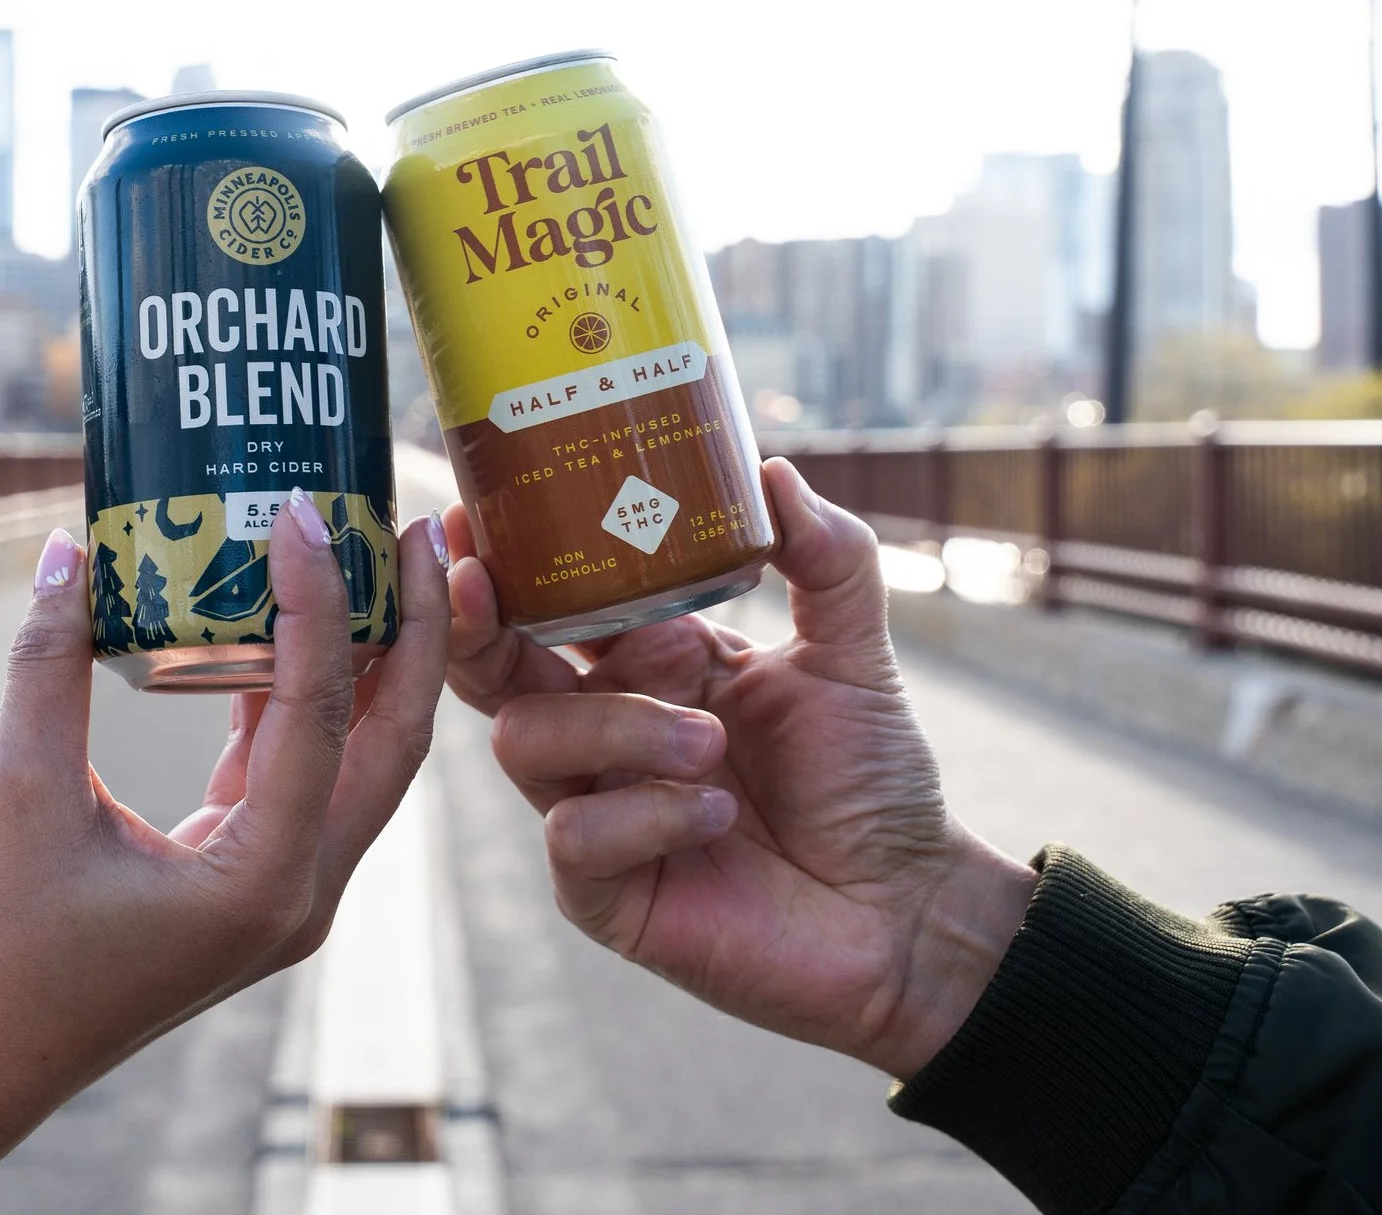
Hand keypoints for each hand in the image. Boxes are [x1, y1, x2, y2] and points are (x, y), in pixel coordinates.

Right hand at [0, 491, 449, 1203]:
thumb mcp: (18, 794)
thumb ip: (46, 666)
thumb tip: (64, 551)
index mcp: (263, 880)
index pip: (321, 713)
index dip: (319, 602)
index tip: (299, 514)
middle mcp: (302, 891)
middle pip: (395, 739)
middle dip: (417, 628)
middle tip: (417, 526)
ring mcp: (288, 893)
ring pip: (364, 759)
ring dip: (375, 661)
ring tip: (375, 558)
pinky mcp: (257, 882)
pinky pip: (308, 777)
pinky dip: (306, 701)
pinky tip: (286, 624)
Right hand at [445, 458, 1031, 1079]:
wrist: (907, 909)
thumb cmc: (871, 782)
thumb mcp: (853, 654)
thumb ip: (827, 559)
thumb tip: (775, 471)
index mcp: (645, 664)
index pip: (546, 603)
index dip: (502, 562)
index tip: (476, 514)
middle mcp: (604, 733)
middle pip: (492, 670)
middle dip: (474, 624)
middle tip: (481, 586)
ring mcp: (598, 813)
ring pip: (527, 742)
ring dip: (615, 727)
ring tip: (710, 743)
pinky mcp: (604, 895)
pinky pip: (572, 838)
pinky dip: (643, 813)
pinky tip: (716, 813)